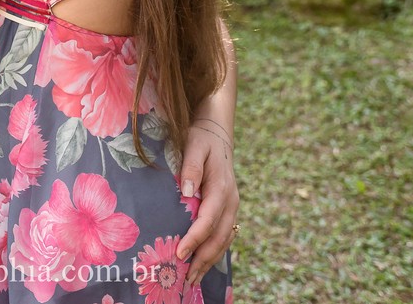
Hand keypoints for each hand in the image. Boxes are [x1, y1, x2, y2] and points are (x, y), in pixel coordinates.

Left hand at [175, 118, 238, 285]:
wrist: (217, 133)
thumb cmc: (201, 138)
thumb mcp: (194, 146)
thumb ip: (191, 168)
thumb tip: (186, 191)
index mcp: (222, 188)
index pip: (208, 220)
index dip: (195, 239)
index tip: (180, 254)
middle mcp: (231, 201)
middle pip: (219, 237)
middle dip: (203, 260)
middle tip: (186, 280)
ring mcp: (232, 207)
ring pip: (224, 240)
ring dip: (210, 261)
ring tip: (193, 279)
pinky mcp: (229, 209)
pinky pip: (225, 235)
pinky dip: (215, 252)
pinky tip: (203, 263)